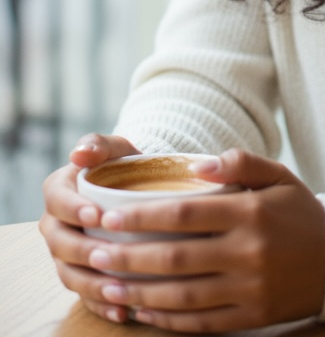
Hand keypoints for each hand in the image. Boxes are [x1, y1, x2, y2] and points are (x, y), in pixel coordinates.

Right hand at [39, 132, 140, 324]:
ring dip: (92, 285)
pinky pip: (86, 295)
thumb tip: (79, 154)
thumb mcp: (114, 147)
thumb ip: (98, 145)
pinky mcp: (82, 275)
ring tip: (118, 290)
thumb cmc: (123, 164)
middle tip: (109, 256)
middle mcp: (56, 226)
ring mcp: (66, 254)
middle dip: (84, 252)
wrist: (136, 189)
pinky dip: (102, 305)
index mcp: (58, 192)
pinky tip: (123, 310)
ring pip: (70, 274)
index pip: (58, 202)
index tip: (96, 215)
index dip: (74, 210)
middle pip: (61, 244)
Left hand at [44, 148, 324, 330]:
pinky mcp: (251, 317)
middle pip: (176, 258)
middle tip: (95, 253)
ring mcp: (249, 289)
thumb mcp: (278, 175)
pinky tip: (143, 310)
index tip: (109, 216)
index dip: (143, 216)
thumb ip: (239, 163)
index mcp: (251, 213)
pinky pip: (201, 323)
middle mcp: (248, 252)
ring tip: (108, 284)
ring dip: (139, 291)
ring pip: (182, 295)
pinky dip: (167, 320)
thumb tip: (196, 164)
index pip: (185, 213)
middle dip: (129, 256)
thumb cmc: (299, 212)